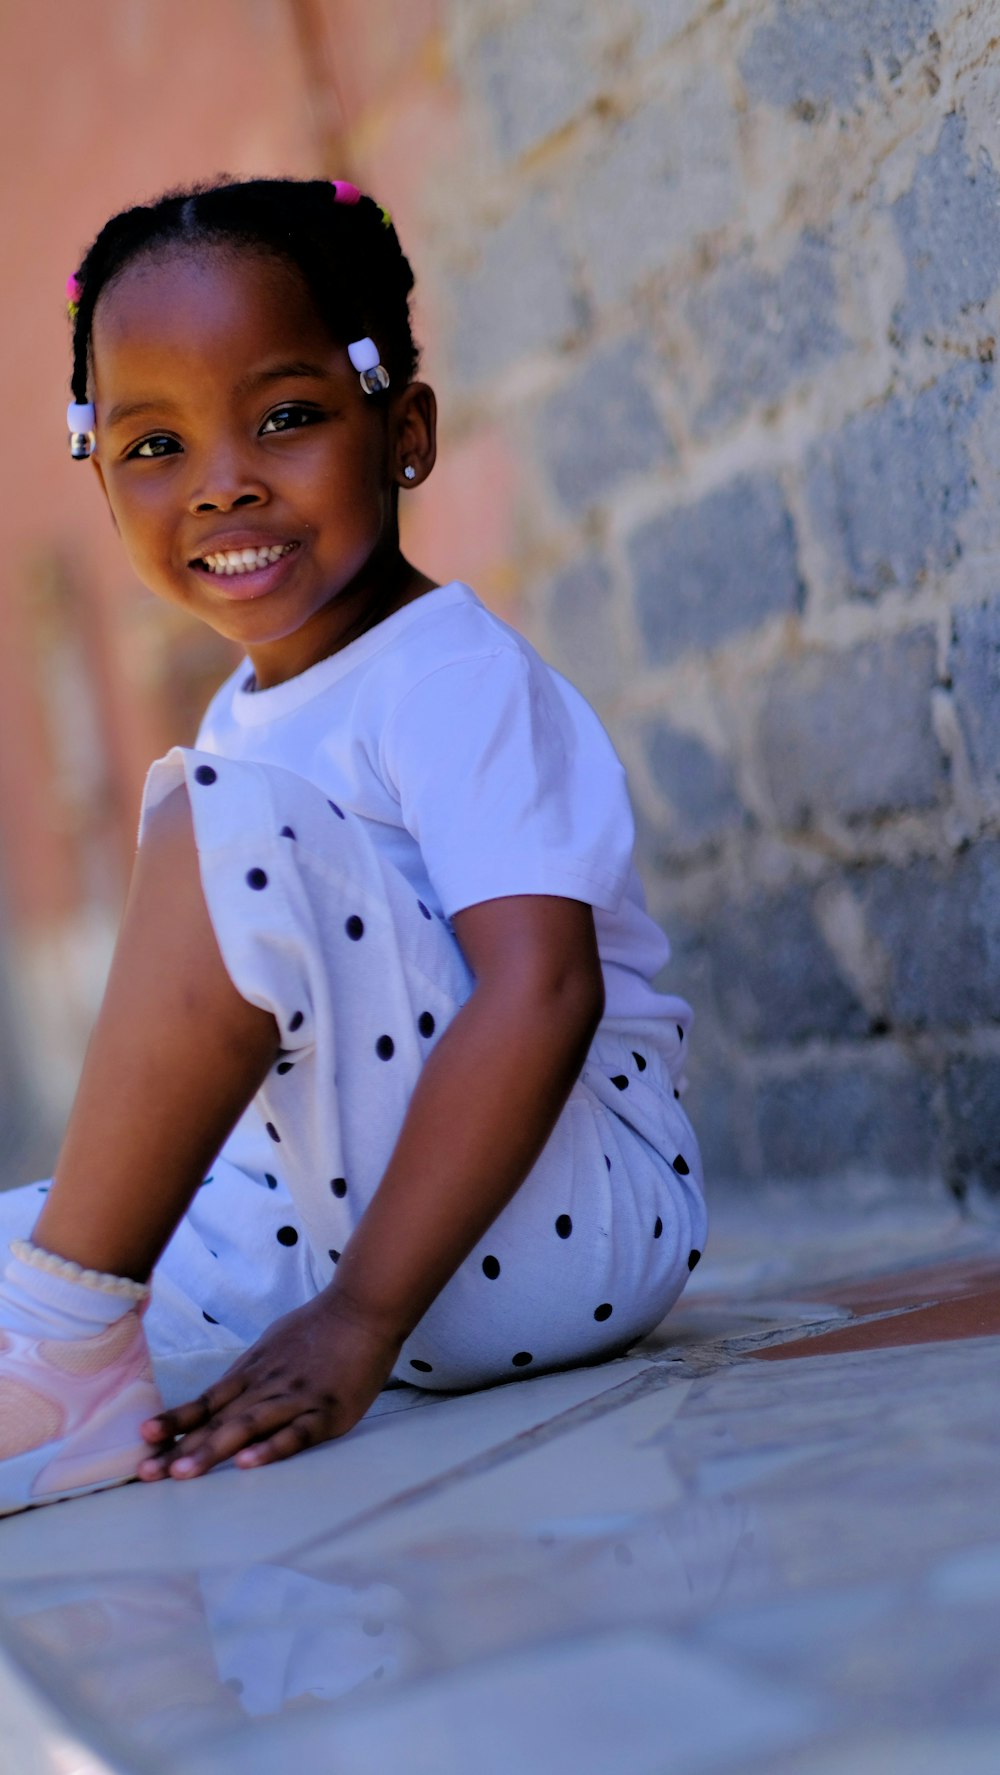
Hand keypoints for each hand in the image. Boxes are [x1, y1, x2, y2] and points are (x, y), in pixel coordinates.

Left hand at [137, 1294, 400, 1480]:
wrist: (362, 1308)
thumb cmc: (319, 1327)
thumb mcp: (273, 1345)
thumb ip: (249, 1373)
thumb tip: (221, 1394)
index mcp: (252, 1373)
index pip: (206, 1403)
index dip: (175, 1422)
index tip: (142, 1440)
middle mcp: (265, 1387)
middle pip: (217, 1422)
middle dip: (180, 1448)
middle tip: (146, 1473)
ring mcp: (295, 1399)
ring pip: (247, 1428)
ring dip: (212, 1451)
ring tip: (182, 1474)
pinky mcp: (326, 1413)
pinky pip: (296, 1434)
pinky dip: (271, 1449)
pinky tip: (248, 1464)